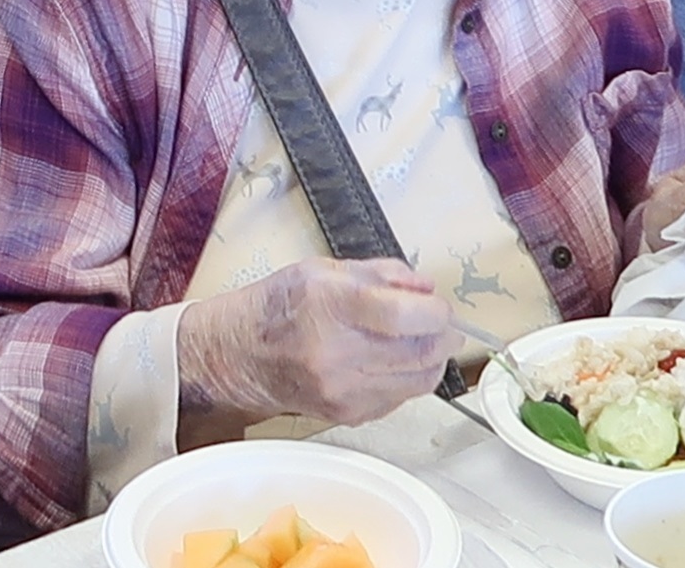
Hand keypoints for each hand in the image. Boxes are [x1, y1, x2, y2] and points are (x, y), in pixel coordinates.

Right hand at [179, 259, 455, 430]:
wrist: (240, 357)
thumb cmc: (280, 307)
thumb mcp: (325, 269)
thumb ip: (383, 274)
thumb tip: (426, 290)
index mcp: (329, 306)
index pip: (402, 315)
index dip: (435, 311)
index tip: (440, 307)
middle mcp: (335, 353)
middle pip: (419, 352)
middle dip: (444, 335)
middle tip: (442, 323)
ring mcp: (342, 390)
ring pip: (418, 380)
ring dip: (432, 359)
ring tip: (423, 340)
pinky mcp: (347, 415)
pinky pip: (400, 398)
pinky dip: (409, 378)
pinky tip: (395, 361)